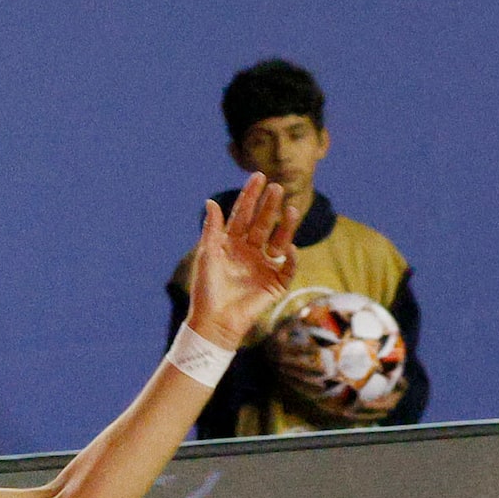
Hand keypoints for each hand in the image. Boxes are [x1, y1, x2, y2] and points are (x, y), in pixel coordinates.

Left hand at [184, 173, 304, 349]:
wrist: (214, 320)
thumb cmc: (206, 289)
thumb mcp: (207, 256)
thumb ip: (212, 229)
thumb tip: (211, 201)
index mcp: (232, 243)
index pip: (243, 214)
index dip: (250, 196)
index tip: (258, 176)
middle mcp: (250, 251)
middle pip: (263, 223)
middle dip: (270, 206)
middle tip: (277, 187)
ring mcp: (265, 266)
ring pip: (279, 241)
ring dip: (286, 226)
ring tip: (292, 209)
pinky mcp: (276, 283)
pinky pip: (288, 268)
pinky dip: (291, 259)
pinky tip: (290, 249)